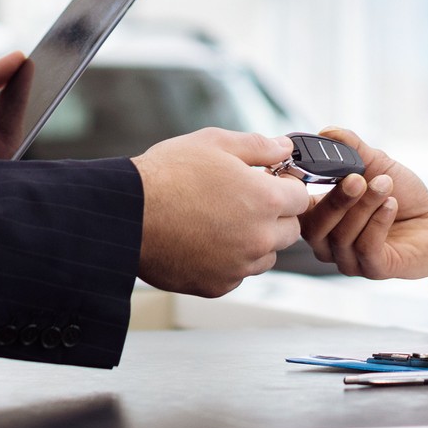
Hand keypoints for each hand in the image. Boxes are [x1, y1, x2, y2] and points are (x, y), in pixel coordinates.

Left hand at [0, 51, 24, 172]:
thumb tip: (18, 57)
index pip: (10, 108)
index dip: (24, 87)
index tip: (34, 62)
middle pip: (16, 127)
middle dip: (31, 99)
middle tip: (42, 71)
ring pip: (11, 144)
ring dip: (22, 112)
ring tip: (30, 82)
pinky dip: (6, 133)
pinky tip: (11, 109)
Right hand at [132, 128, 310, 296]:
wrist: (127, 214)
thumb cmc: (167, 176)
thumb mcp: (215, 142)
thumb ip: (259, 146)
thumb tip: (285, 148)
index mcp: (265, 200)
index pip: (301, 195)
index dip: (286, 185)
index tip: (269, 181)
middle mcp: (259, 238)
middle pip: (290, 229)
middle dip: (275, 213)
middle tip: (244, 199)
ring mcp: (239, 266)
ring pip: (266, 254)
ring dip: (255, 239)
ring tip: (221, 219)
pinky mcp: (217, 285)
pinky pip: (239, 273)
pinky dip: (231, 260)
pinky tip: (206, 240)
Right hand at [296, 127, 427, 283]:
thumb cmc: (402, 194)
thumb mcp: (375, 164)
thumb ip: (350, 148)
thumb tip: (327, 132)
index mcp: (320, 218)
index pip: (294, 212)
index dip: (295, 195)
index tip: (311, 168)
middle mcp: (328, 244)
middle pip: (314, 228)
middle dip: (337, 200)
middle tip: (357, 178)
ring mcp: (350, 260)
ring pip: (342, 236)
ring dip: (365, 206)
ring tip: (385, 184)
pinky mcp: (374, 270)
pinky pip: (366, 248)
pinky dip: (378, 222)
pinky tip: (392, 205)